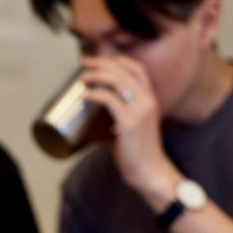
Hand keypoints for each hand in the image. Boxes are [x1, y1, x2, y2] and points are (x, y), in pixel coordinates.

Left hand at [79, 55, 177, 197]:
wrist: (150, 173)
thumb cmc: (139, 155)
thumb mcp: (130, 131)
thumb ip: (114, 124)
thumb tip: (92, 127)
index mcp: (150, 100)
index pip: (138, 69)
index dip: (118, 60)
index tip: (100, 60)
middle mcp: (147, 101)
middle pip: (124, 70)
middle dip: (101, 62)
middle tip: (83, 62)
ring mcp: (140, 111)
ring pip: (117, 80)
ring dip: (97, 75)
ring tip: (82, 77)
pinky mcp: (129, 122)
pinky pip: (110, 100)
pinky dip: (95, 95)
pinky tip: (85, 96)